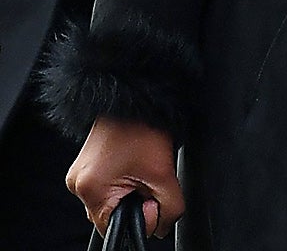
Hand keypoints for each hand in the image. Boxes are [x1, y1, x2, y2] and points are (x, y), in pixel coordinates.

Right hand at [66, 117, 182, 237]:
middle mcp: (77, 184)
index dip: (141, 217)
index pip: (115, 228)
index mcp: (91, 190)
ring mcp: (79, 174)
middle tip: (149, 178)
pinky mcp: (86, 166)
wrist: (136, 98)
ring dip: (130, 192)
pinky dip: (123, 182)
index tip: (153, 195)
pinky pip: (107, 186)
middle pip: (111, 215)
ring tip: (141, 168)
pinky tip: (133, 165)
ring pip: (111, 201)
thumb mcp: (164, 175)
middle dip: (136, 203)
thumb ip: (168, 208)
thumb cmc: (145, 130)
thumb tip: (161, 227)